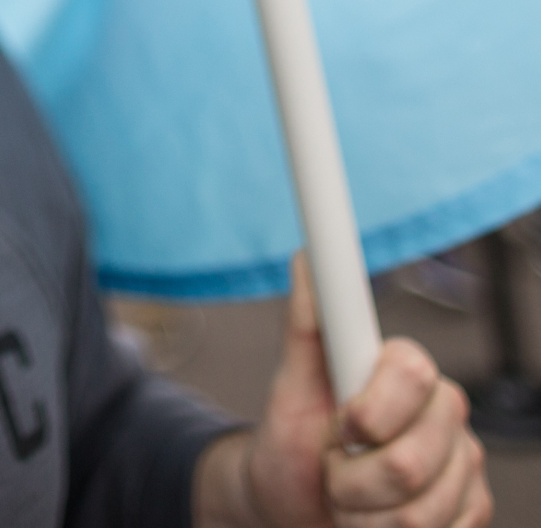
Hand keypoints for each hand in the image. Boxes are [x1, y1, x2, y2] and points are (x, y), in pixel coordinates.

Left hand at [195, 254, 491, 527]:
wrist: (294, 502)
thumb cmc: (293, 439)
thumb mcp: (288, 383)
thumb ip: (305, 323)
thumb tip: (306, 258)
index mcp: (403, 369)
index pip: (413, 372)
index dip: (369, 411)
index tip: (339, 427)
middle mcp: (443, 411)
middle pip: (412, 459)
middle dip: (352, 477)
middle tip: (331, 464)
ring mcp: (462, 464)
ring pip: (419, 510)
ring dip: (363, 514)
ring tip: (346, 494)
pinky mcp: (471, 509)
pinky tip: (374, 519)